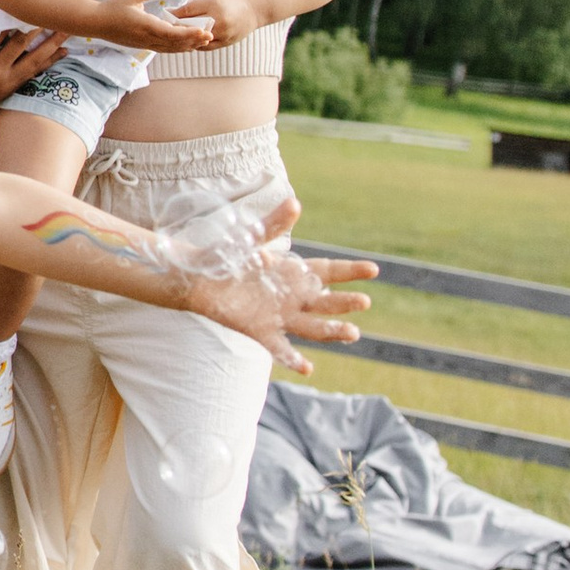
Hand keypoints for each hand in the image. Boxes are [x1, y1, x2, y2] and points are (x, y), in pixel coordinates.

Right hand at [0, 10, 62, 118]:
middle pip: (21, 43)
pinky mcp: (14, 86)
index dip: (13, 15)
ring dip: (52, 43)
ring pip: (34, 58)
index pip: (0, 31)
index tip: (26, 0)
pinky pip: (36, 72)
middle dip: (37, 25)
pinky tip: (63, 50)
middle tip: (51, 8)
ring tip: (67, 27)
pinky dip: (51, 61)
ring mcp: (7, 79)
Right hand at [99, 0, 213, 53]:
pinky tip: (185, 45)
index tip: (204, 32)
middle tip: (210, 36)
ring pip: (170, 49)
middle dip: (194, 41)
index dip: (190, 33)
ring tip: (202, 42)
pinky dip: (176, 48)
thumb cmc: (112, 7)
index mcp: (146, 25)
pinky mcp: (142, 46)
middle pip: (175, 44)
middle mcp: (147, 38)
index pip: (173, 33)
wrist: (95, 23)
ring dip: (187, 46)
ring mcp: (144, 44)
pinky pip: (163, 49)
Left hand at [171, 0, 258, 48]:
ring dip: (186, 38)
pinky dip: (197, 44)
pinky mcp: (226, 42)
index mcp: (214, 5)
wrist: (256, 8)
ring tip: (176, 36)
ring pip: (198, 39)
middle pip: (190, 26)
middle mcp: (219, 20)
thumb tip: (176, 13)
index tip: (165, 14)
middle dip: (178, 27)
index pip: (188, 11)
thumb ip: (197, 5)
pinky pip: (207, 46)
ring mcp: (223, 33)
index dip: (174, 14)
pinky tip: (189, 42)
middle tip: (167, 27)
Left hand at [172, 203, 372, 367]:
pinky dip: (293, 359)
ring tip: (353, 333)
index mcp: (293, 273)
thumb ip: (274, 225)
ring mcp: (278, 316)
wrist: (196, 279)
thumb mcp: (252, 239)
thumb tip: (295, 202)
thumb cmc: (227, 257)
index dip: (350, 271)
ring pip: (311, 327)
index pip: (328, 272)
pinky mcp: (259, 331)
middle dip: (345, 303)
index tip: (373, 269)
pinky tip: (308, 367)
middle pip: (325, 303)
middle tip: (364, 302)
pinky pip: (280, 348)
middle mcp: (291, 298)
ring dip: (332, 331)